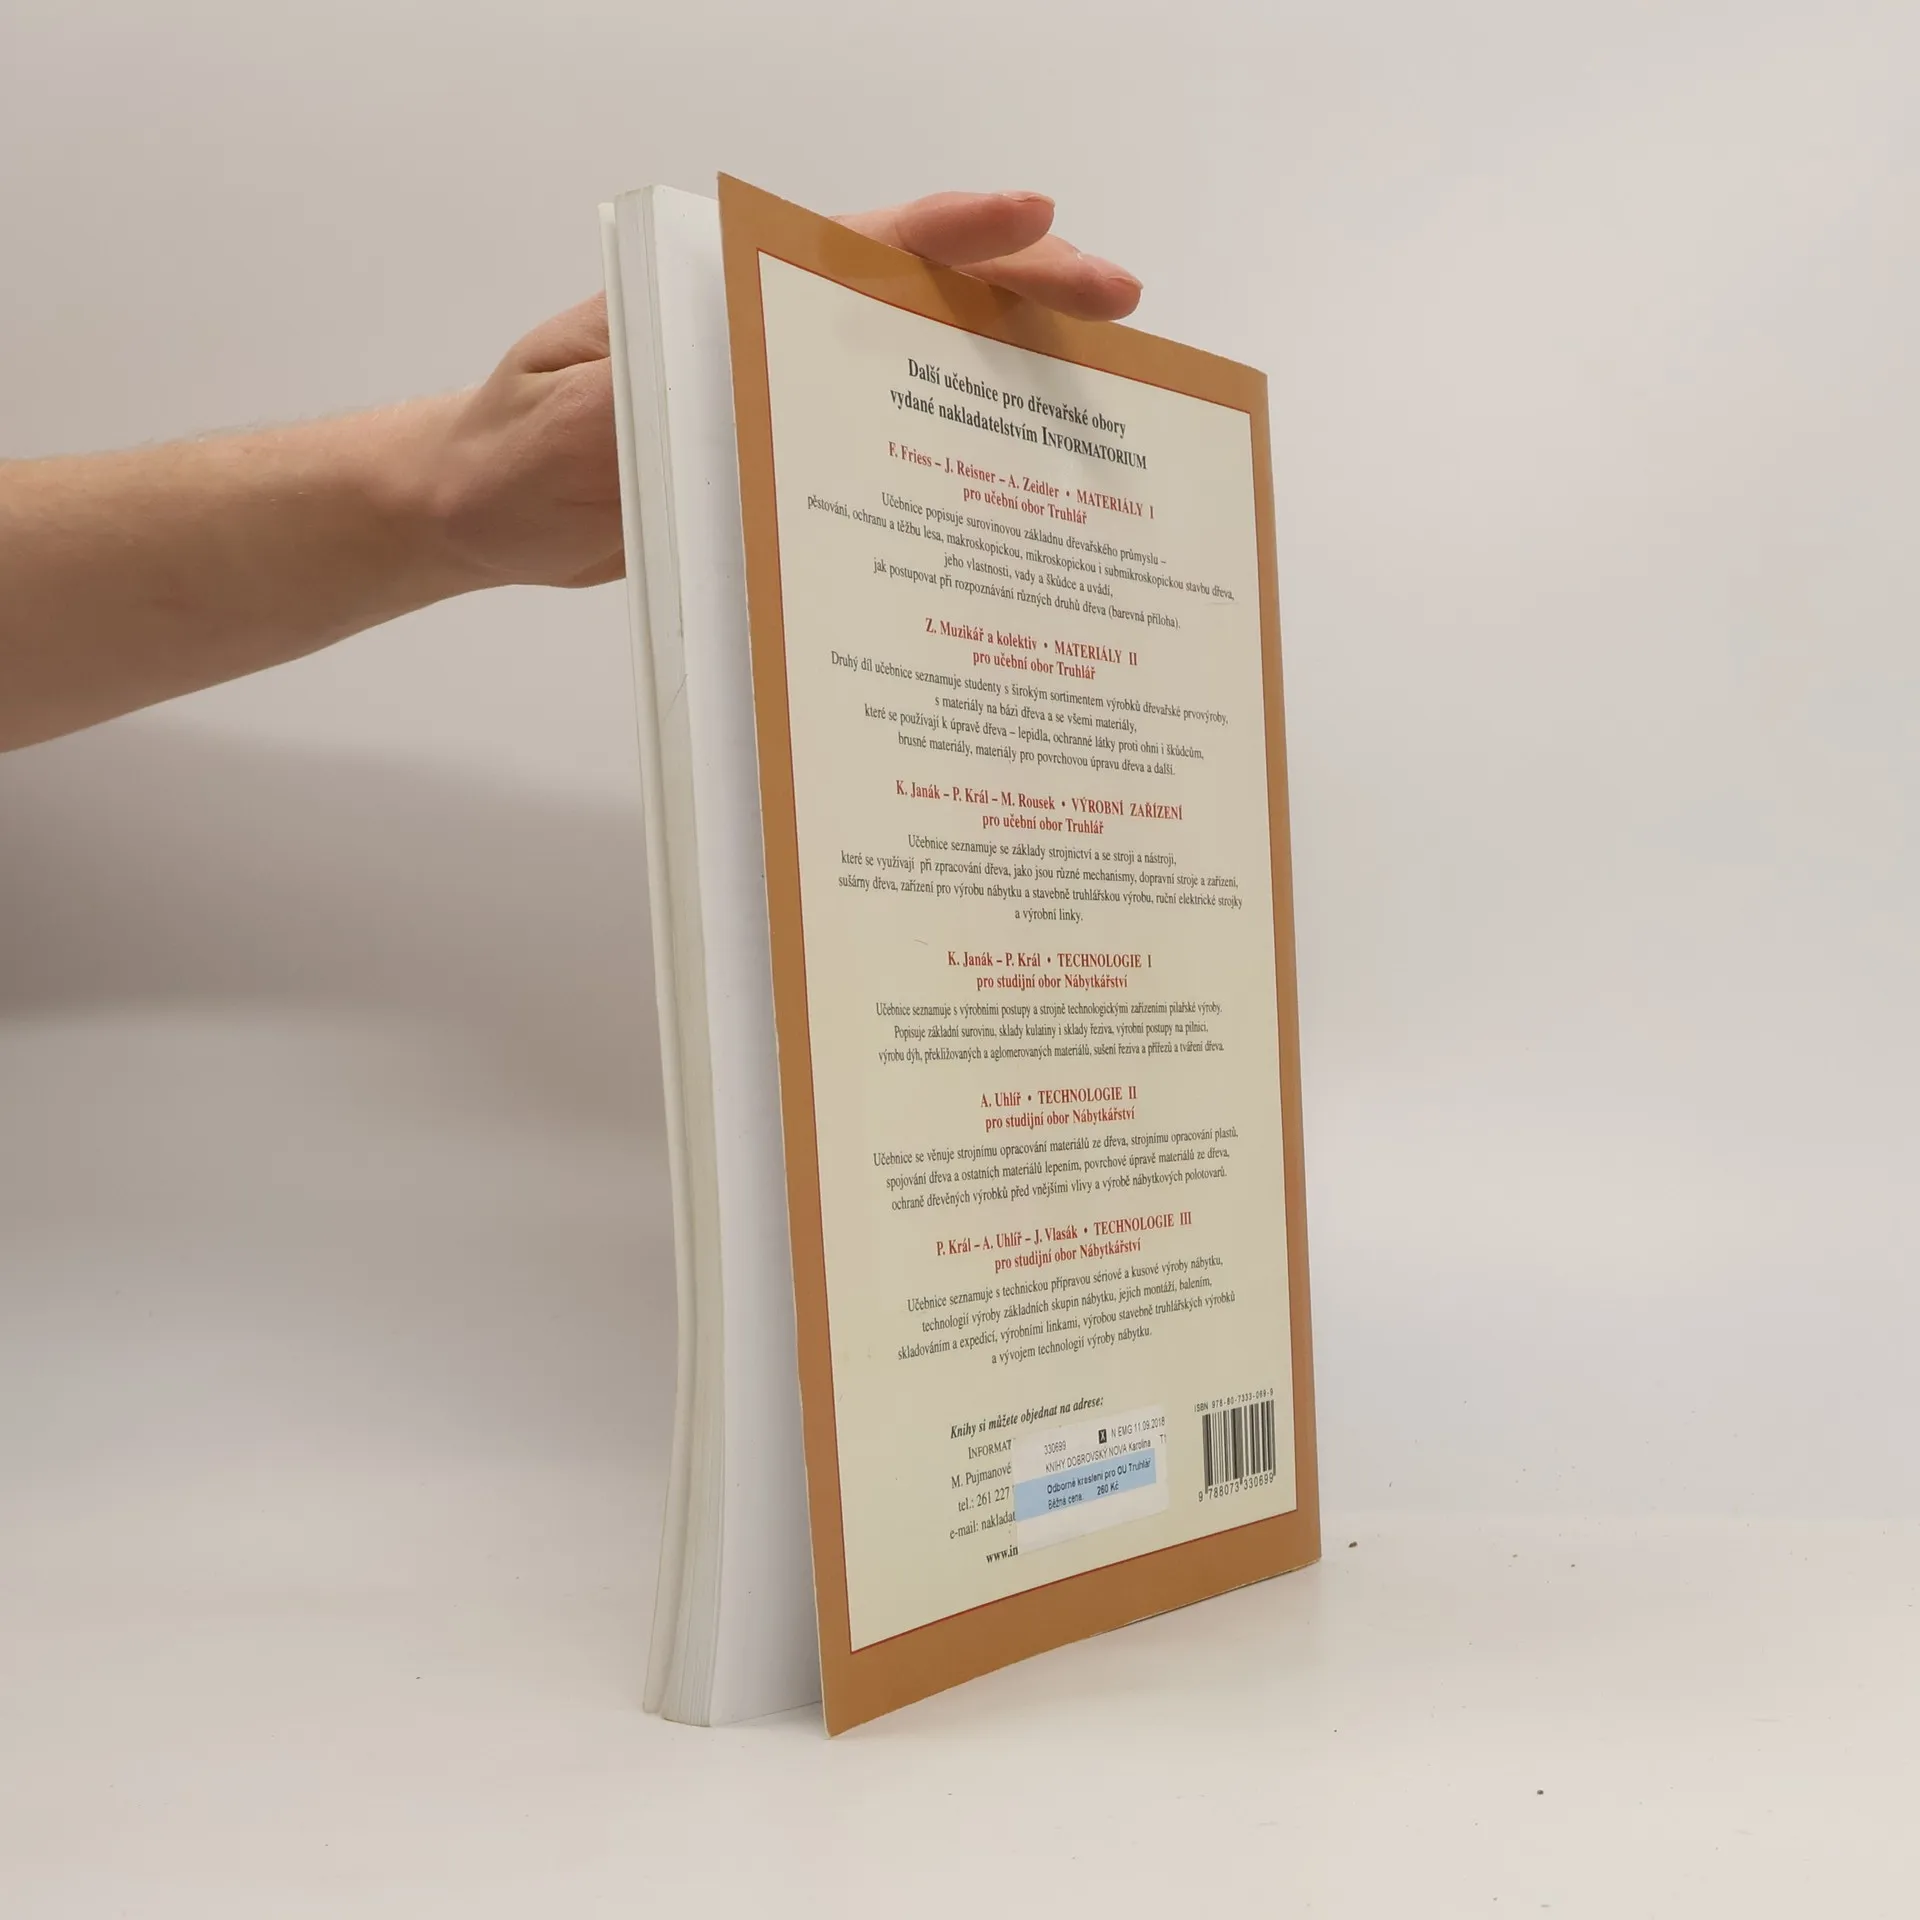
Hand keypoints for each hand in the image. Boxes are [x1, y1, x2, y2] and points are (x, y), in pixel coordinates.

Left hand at [421, 192, 1143, 592]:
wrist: (478, 511)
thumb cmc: (509, 451)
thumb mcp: (573, 419)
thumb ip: (655, 400)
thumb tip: (753, 391)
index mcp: (724, 296)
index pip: (856, 247)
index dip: (954, 232)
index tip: (1036, 218)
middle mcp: (767, 334)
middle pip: (916, 300)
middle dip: (1022, 293)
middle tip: (1122, 302)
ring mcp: (780, 396)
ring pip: (915, 369)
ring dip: (1008, 372)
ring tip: (1107, 384)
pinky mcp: (780, 462)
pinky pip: (884, 447)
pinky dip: (953, 452)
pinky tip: (1013, 482)